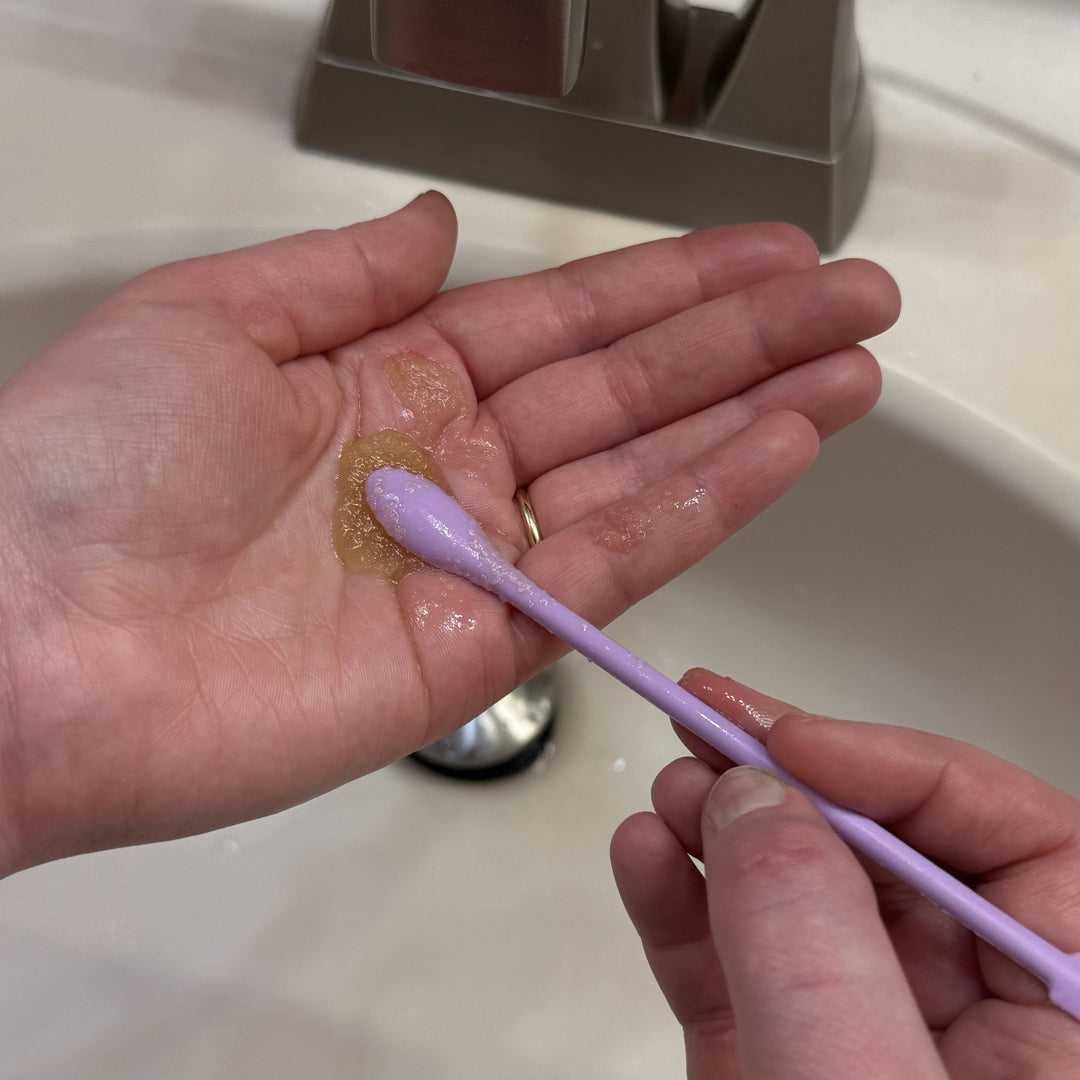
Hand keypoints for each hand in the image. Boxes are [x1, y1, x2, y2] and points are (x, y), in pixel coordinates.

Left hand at [0, 194, 897, 873]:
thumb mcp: (214, 318)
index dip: (667, 285)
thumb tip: (436, 223)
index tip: (761, 255)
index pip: (559, 323)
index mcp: (381, 383)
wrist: (23, 644)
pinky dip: (702, 507)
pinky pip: (609, 567)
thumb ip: (347, 275)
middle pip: (624, 392)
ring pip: (642, 476)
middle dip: (743, 342)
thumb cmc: (80, 475)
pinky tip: (778, 448)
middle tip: (848, 301)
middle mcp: (439, 469)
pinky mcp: (474, 651)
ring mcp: (466, 560)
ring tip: (848, 369)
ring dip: (751, 419)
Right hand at [611, 671, 1079, 1077]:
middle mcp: (964, 1017)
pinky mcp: (775, 1059)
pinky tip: (643, 853)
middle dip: (788, 784)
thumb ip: (814, 944)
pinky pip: (732, 958)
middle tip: (708, 725)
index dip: (902, 770)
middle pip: (889, 852)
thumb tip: (751, 800)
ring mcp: (861, 1035)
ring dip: (724, 825)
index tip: (791, 744)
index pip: (1022, 842)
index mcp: (1055, 1018)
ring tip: (671, 786)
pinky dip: (680, 900)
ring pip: (801, 895)